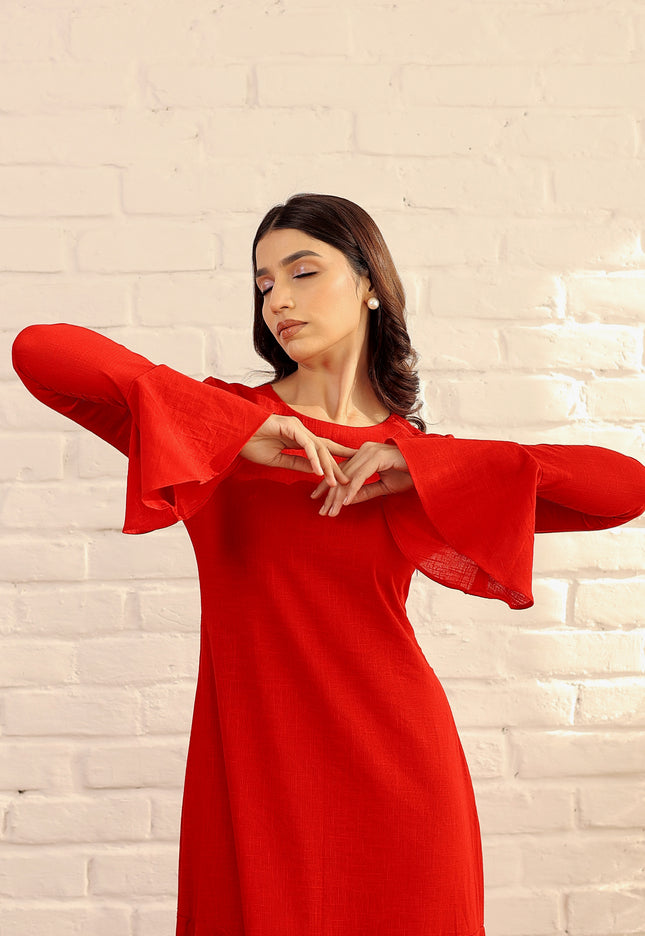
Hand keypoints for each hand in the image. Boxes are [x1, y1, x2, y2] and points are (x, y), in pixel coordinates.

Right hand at [239, 413, 358, 488]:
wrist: (233, 435)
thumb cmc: (251, 444)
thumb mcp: (278, 460)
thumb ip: (297, 463)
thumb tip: (316, 471)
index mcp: (298, 437)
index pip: (321, 449)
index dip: (335, 460)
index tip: (346, 473)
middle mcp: (300, 430)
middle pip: (324, 449)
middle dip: (337, 465)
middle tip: (348, 480)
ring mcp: (296, 427)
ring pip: (318, 448)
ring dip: (327, 466)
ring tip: (334, 482)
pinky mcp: (289, 426)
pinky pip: (305, 445)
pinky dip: (313, 459)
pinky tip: (318, 472)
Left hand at [310, 441, 413, 516]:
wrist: (430, 466)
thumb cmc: (410, 474)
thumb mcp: (384, 486)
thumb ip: (365, 491)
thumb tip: (346, 500)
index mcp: (364, 454)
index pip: (342, 472)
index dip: (328, 487)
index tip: (318, 501)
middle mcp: (365, 450)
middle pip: (342, 475)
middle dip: (330, 495)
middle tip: (322, 512)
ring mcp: (371, 451)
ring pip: (349, 476)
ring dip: (338, 496)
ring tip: (330, 512)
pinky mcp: (379, 456)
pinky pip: (361, 476)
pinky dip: (353, 489)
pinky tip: (345, 503)